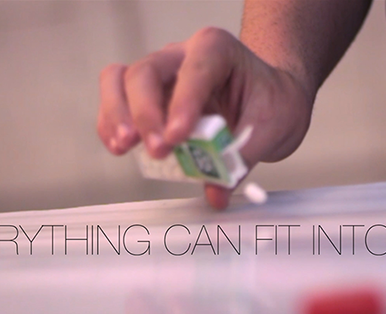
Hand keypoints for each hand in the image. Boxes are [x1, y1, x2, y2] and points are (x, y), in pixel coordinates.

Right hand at [96, 27, 314, 208]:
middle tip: (158, 150)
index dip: (183, 102)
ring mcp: (162, 74)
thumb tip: (217, 192)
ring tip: (125, 147)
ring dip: (119, 115)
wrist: (272, 96)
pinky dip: (113, 124)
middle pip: (147, 72)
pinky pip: (117, 100)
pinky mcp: (149, 96)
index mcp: (218, 50)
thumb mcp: (272, 127)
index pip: (195, 70)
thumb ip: (243, 157)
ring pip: (121, 80)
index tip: (179, 136)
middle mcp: (182, 55)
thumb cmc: (272, 101)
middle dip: (146, 113)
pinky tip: (120, 147)